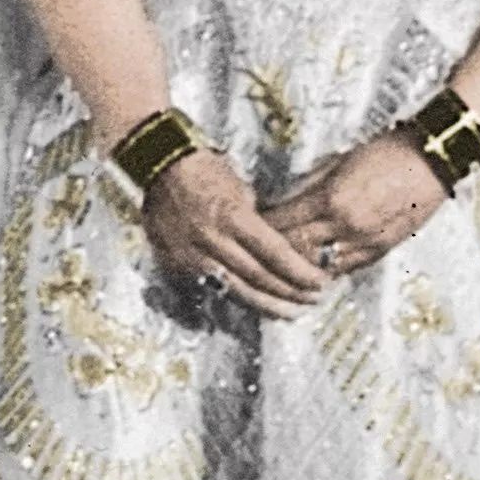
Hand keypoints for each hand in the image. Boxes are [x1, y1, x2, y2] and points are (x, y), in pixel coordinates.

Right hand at [135, 148, 329, 318]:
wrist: (158, 166)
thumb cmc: (206, 170)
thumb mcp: (240, 188)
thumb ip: (257, 222)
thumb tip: (280, 248)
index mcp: (231, 215)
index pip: (273, 252)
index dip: (299, 272)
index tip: (321, 282)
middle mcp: (211, 239)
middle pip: (257, 276)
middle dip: (289, 292)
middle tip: (313, 300)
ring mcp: (190, 255)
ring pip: (235, 289)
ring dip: (267, 305)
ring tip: (291, 313)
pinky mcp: (175, 264)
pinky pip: (210, 288)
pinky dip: (236, 299)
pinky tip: (254, 305)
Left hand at [263, 134, 449, 281]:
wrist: (433, 160)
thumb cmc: (384, 152)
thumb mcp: (338, 161)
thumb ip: (310, 184)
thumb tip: (283, 200)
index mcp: (331, 200)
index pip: (283, 223)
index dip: (263, 227)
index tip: (248, 226)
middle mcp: (346, 226)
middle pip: (296, 248)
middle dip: (274, 249)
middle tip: (258, 248)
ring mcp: (367, 242)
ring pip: (320, 266)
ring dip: (300, 265)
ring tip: (283, 262)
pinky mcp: (384, 250)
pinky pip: (348, 267)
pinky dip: (327, 268)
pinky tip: (314, 266)